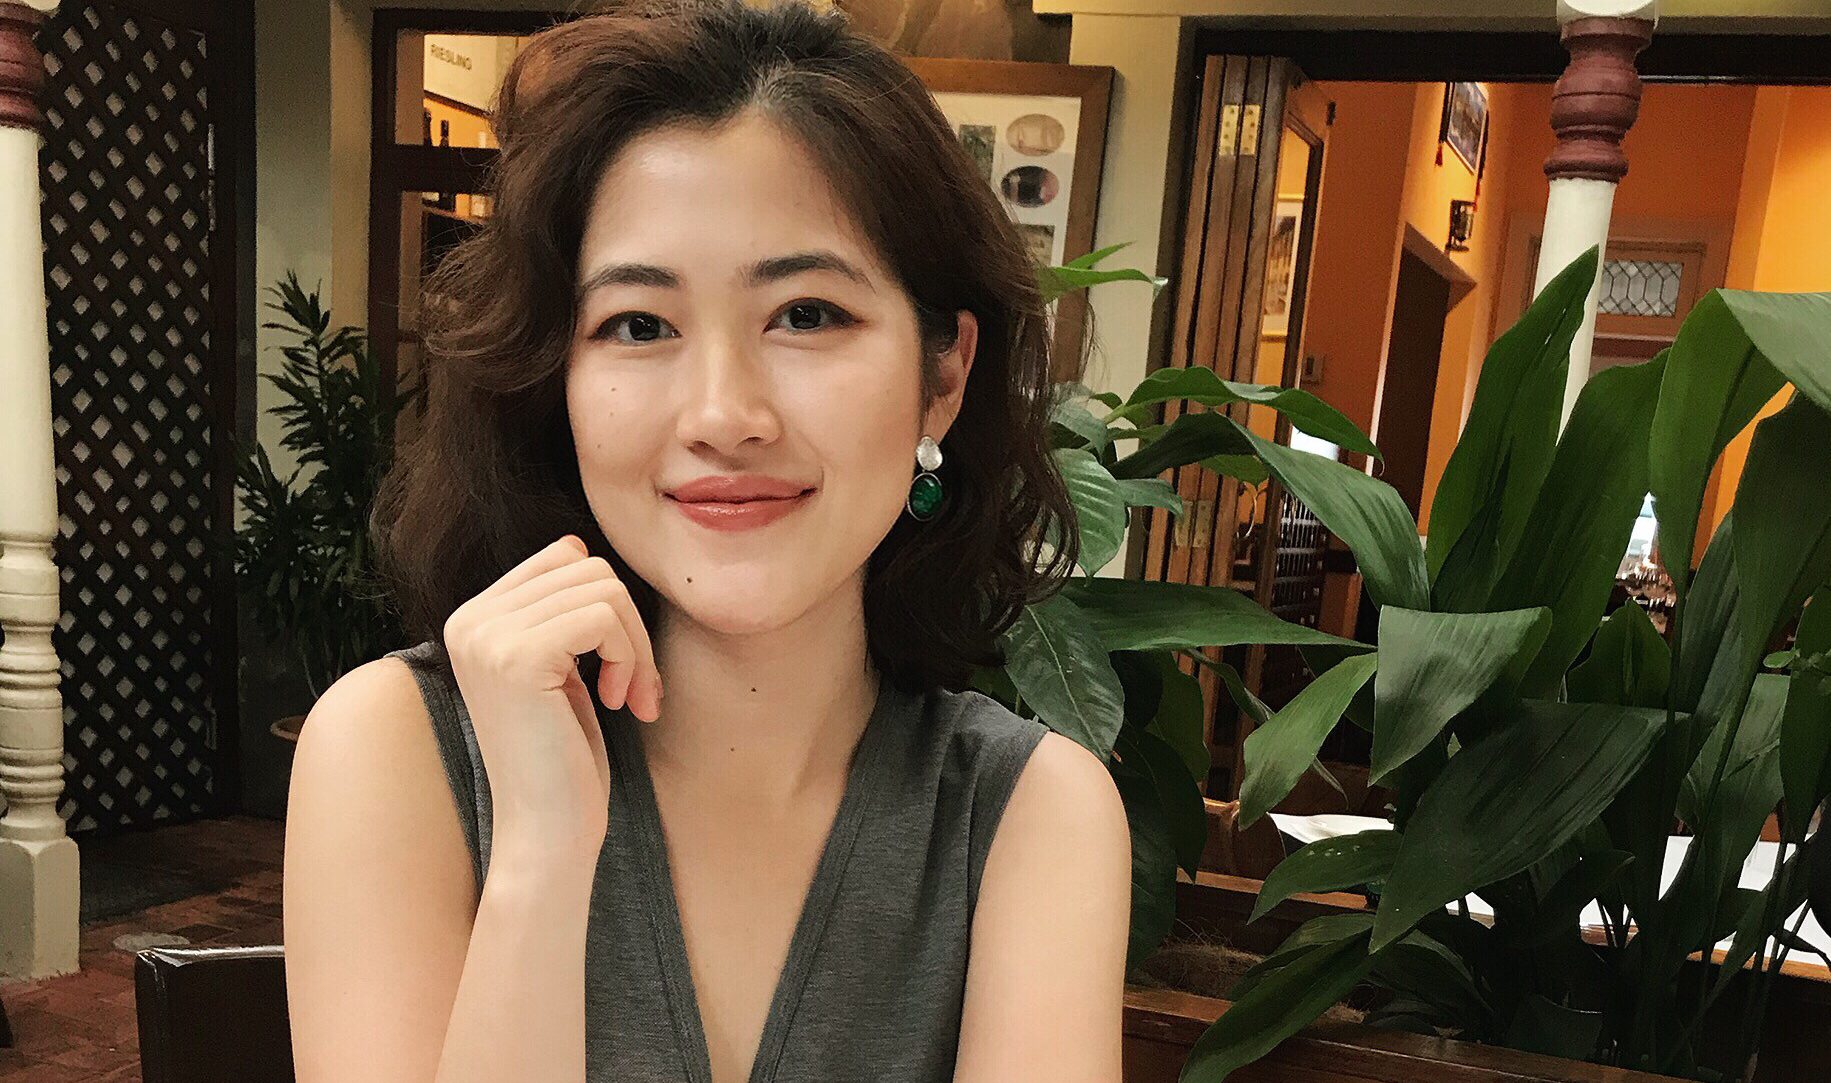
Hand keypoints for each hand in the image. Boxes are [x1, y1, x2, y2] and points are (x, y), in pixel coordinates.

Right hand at [442, 535, 662, 859]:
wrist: (545, 833)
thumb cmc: (562, 758)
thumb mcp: (557, 670)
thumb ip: (556, 610)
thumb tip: (577, 546)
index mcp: (472, 618)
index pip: (563, 557)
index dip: (607, 606)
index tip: (618, 666)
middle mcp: (468, 620)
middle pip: (587, 568)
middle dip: (629, 627)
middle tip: (634, 689)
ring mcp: (487, 637)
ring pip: (603, 588)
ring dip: (635, 645)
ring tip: (626, 696)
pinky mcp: (518, 657)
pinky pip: (605, 616)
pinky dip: (630, 656)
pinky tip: (618, 702)